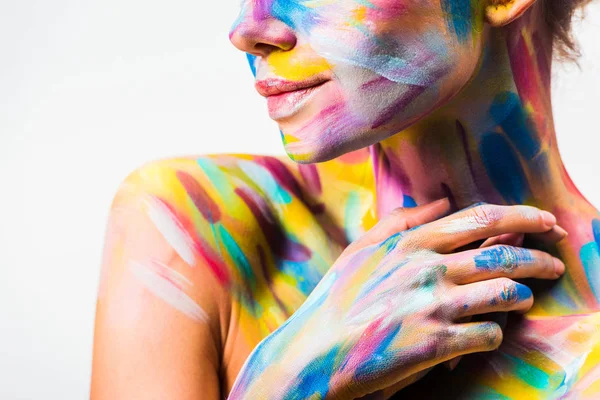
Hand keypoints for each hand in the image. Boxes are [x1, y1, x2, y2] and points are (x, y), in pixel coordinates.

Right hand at [228, 200, 564, 398]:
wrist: (319, 348)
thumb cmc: (339, 296)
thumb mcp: (364, 247)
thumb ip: (404, 219)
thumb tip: (443, 200)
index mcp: (413, 242)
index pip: (482, 218)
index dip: (523, 217)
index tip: (546, 222)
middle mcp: (428, 268)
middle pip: (503, 256)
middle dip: (539, 258)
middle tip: (556, 264)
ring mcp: (433, 305)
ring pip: (504, 295)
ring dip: (522, 297)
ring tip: (526, 300)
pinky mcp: (436, 343)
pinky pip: (488, 335)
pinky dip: (494, 334)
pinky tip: (488, 334)